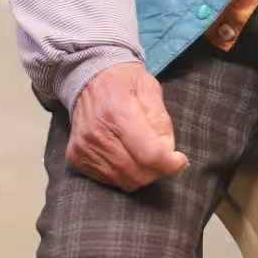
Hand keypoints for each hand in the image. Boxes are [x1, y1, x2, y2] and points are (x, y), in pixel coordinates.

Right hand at [67, 61, 189, 190]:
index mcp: (118, 112)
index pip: (149, 154)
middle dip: (158, 170)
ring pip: (124, 181)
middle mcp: (97, 133)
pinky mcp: (77, 158)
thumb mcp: (151, 89)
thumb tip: (168, 153)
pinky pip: (109, 180)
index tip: (180, 160)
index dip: (169, 163)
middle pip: (137, 173)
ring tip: (146, 155)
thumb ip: (161, 121)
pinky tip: (128, 156)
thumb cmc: (124, 81)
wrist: (88, 76)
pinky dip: (124, 174)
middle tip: (164, 157)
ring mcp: (84, 148)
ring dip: (142, 174)